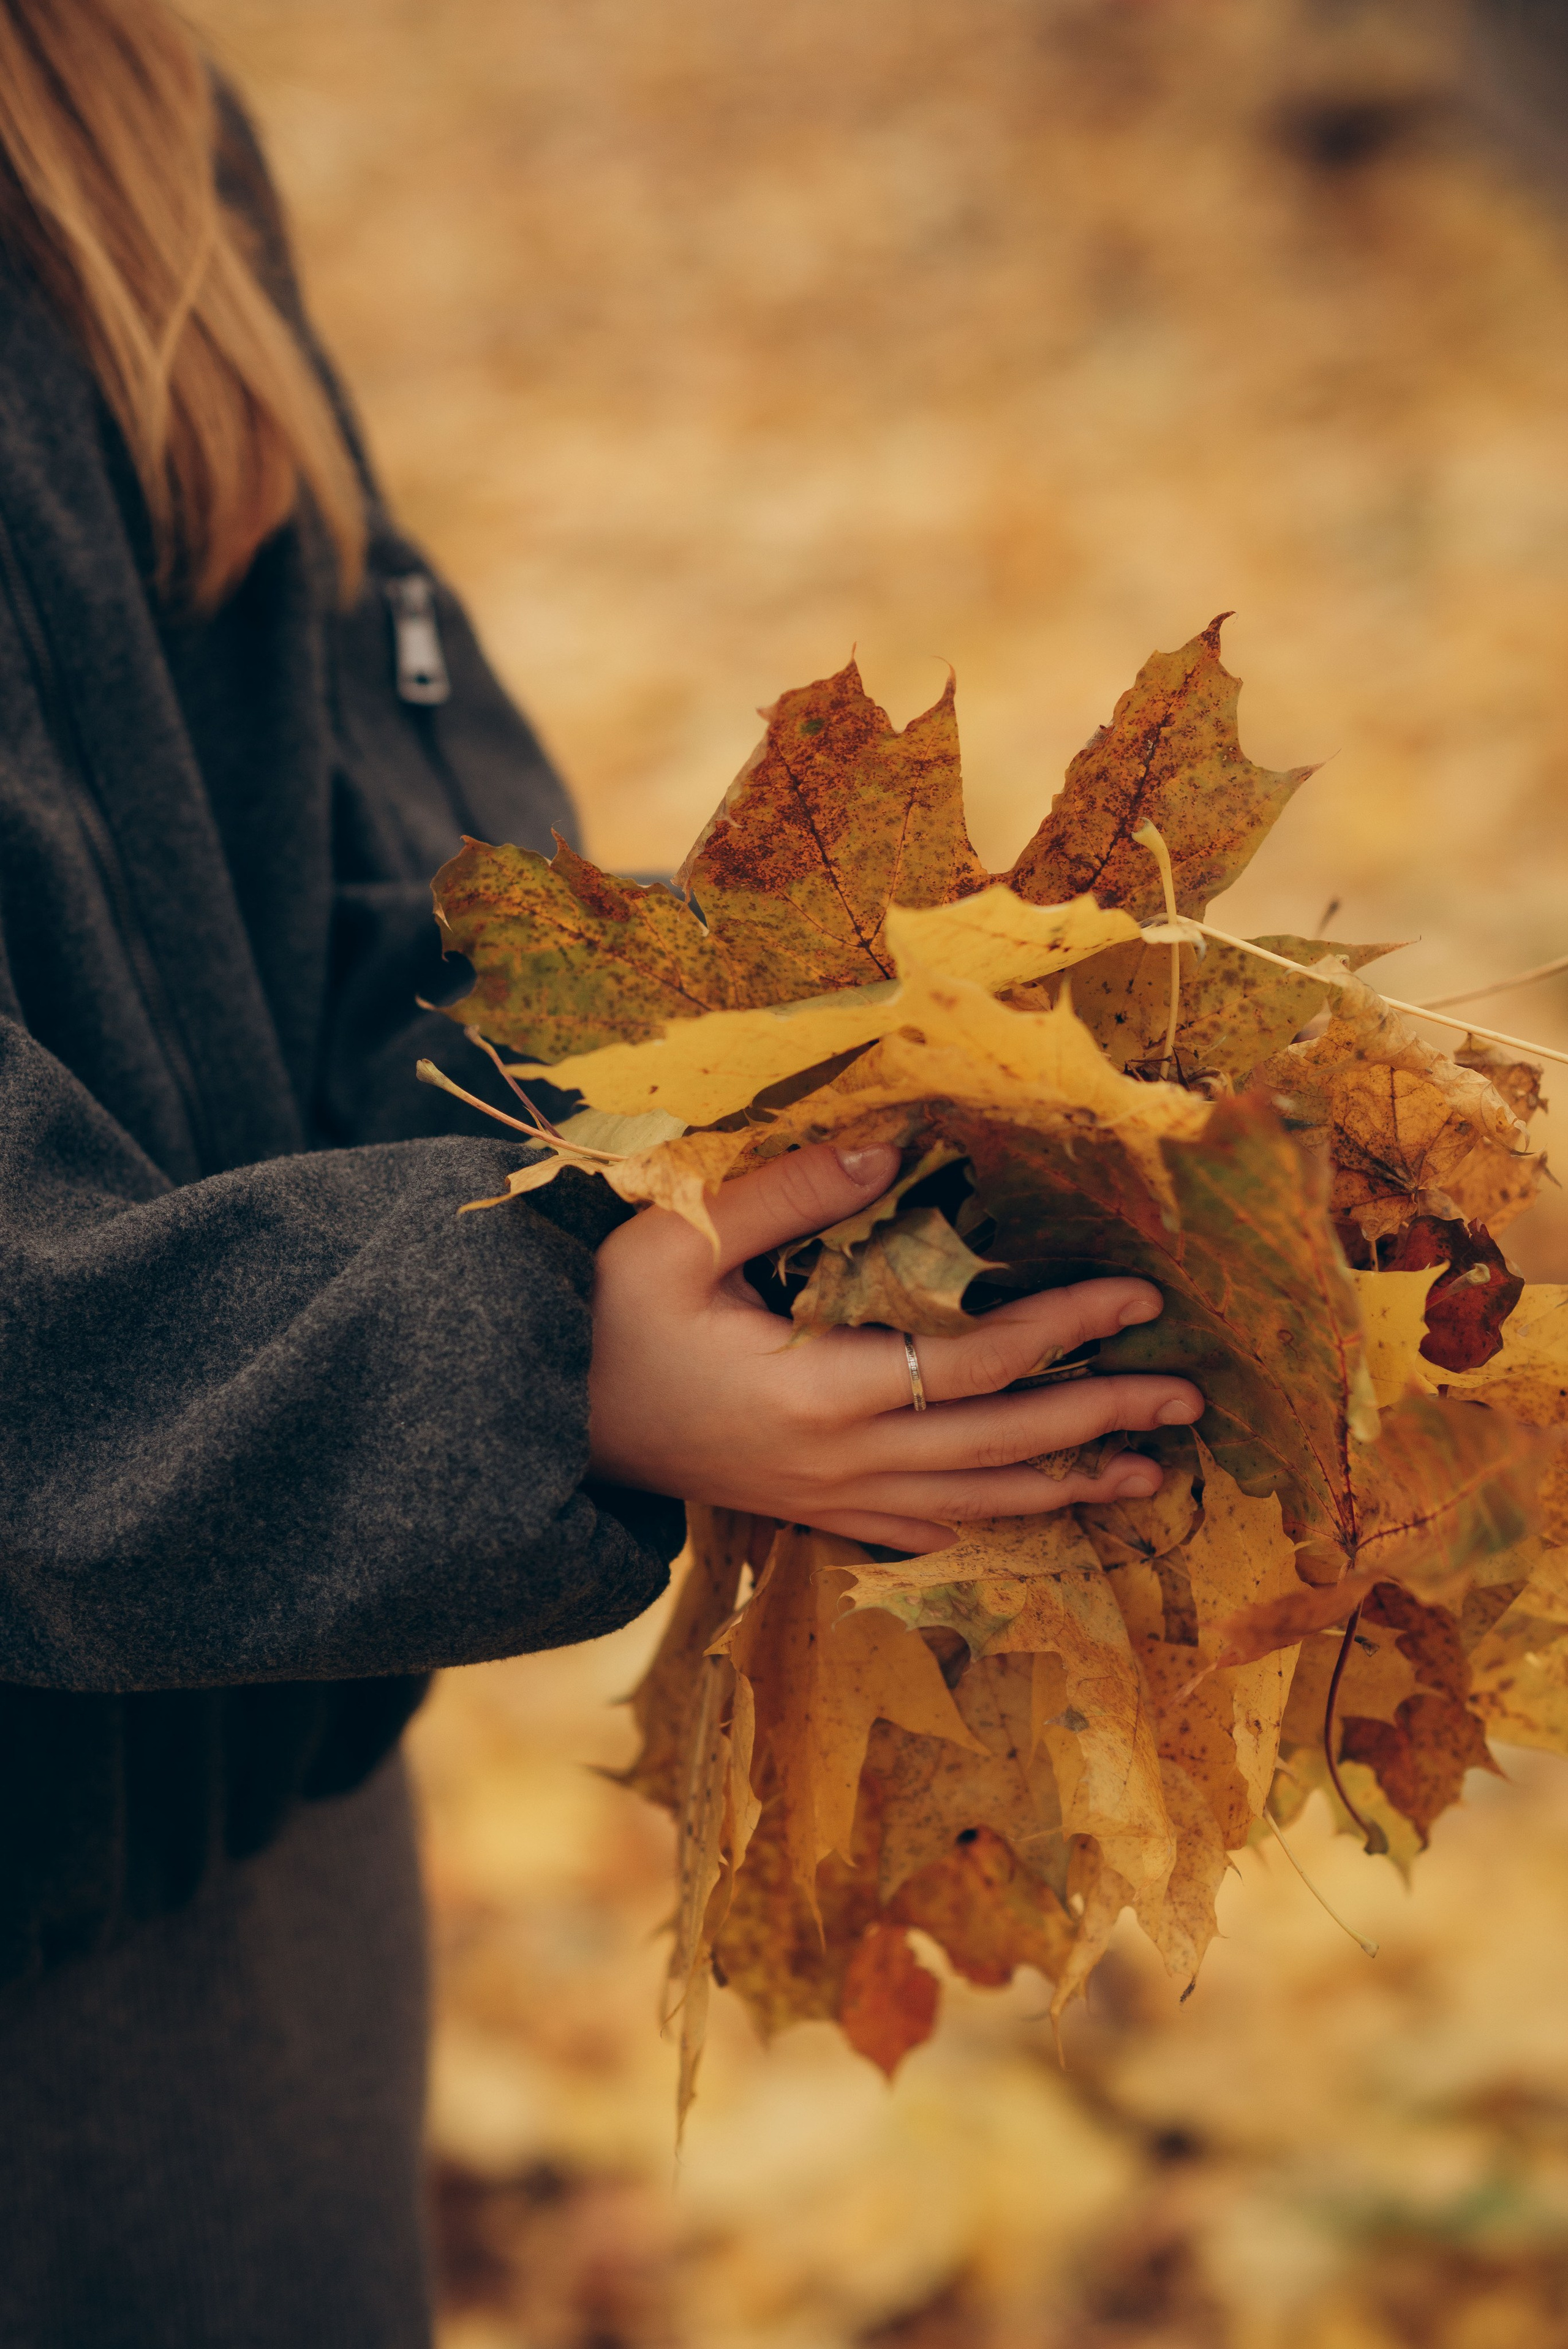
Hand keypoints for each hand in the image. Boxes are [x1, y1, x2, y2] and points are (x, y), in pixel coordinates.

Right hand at [587, 1141, 1203, 1553]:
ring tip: (1151, 1475)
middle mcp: (841, 1464)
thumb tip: (892, 1148)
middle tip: (1188, 1399)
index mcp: (816, 1393)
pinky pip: (927, 1535)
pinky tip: (1039, 1514)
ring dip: (1069, 1487)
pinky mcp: (815, 1517)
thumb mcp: (674, 1241)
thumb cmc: (607, 1324)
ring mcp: (831, 1502)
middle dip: (1101, 1418)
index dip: (1062, 1330)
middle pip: (1001, 1445)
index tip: (1136, 1298)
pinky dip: (996, 1524)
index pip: (974, 1362)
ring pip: (977, 1505)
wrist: (542, 1425)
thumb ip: (785, 1195)